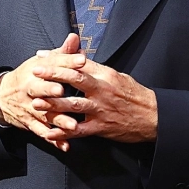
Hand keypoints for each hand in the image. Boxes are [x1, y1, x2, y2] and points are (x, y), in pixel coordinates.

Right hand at [0, 33, 88, 147]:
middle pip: (41, 90)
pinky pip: (42, 132)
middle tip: (64, 93)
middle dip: (51, 91)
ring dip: (58, 121)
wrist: (2, 97)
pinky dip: (54, 140)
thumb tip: (74, 38)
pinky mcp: (30, 123)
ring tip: (73, 126)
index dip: (66, 62)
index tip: (81, 60)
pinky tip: (65, 145)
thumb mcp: (41, 62)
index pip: (51, 65)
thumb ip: (61, 53)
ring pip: (44, 115)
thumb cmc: (28, 77)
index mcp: (35, 72)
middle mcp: (30, 90)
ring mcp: (30, 108)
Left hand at [31, 49, 158, 144]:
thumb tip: (78, 58)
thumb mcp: (118, 76)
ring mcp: (101, 109)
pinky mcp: (101, 127)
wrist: (153, 117)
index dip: (60, 58)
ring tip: (35, 103)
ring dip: (53, 104)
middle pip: (75, 79)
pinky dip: (63, 132)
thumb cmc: (135, 95)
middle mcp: (102, 90)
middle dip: (53, 75)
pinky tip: (49, 132)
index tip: (42, 56)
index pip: (79, 63)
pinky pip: (79, 130)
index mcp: (106, 75)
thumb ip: (97, 69)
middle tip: (35, 72)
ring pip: (74, 105)